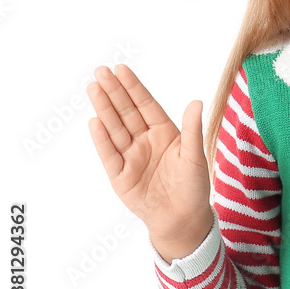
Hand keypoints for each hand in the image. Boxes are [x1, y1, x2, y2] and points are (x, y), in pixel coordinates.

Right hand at [87, 64, 211, 246]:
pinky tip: (95, 121)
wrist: (183, 219)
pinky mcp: (120, 177)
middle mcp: (145, 141)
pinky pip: (109, 155)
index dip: (133, 87)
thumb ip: (192, 129)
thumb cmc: (193, 186)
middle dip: (114, 91)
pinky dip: (102, 139)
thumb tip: (196, 102)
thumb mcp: (195, 155)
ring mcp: (131, 157)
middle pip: (126, 112)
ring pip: (115, 128)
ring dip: (104, 109)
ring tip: (94, 88)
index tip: (121, 69)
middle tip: (100, 71)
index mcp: (164, 132)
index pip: (145, 104)